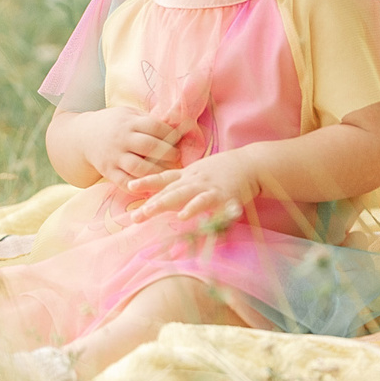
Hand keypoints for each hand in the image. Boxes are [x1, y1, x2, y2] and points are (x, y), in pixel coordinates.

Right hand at [80, 108, 182, 182]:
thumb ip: (148, 120)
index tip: (179, 139)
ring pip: (139, 168)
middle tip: (177, 157)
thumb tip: (178, 124)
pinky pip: (124, 183)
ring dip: (157, 172)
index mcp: (128, 123)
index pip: (154, 127)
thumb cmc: (113, 124)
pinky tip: (150, 187)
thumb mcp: (128, 114)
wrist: (82, 136)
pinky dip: (138, 187)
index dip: (170, 133)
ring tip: (167, 173)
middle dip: (168, 153)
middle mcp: (121, 139)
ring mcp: (114, 157)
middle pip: (149, 147)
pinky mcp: (108, 172)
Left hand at [124, 150, 260, 230]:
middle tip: (134, 216)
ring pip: (180, 195)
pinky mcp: (220, 194)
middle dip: (149, 204)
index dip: (146, 182)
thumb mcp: (200, 174)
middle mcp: (192, 180)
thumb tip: (170, 199)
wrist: (250, 163)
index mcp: (187, 175)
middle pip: (167, 191)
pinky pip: (204, 202)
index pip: (163, 178)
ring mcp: (204, 186)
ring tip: (148, 212)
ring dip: (163, 204)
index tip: (129, 186)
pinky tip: (183, 216)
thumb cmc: (224, 171)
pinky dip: (193, 208)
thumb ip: (185, 185)